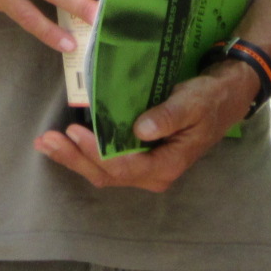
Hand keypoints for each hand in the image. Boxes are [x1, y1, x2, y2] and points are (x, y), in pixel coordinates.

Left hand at [32, 61, 255, 191]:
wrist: (223, 95)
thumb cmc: (209, 99)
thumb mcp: (193, 103)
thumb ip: (168, 116)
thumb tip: (139, 129)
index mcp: (166, 166)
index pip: (123, 166)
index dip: (96, 151)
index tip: (74, 131)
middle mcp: (152, 173)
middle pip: (106, 174)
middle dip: (74, 158)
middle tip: (47, 141)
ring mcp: (144, 166)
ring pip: (102, 170)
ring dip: (73, 157)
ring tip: (46, 142)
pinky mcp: (138, 154)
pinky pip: (106, 160)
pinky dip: (83, 151)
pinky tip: (65, 141)